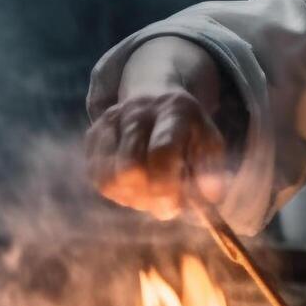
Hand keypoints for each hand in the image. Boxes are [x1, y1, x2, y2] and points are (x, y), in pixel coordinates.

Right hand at [84, 39, 236, 219]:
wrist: (156, 97)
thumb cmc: (188, 130)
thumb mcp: (210, 144)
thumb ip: (213, 171)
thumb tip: (211, 198)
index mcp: (174, 110)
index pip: (162, 150)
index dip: (166, 184)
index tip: (174, 207)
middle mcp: (137, 111)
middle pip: (130, 168)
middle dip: (148, 198)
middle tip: (166, 207)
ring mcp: (111, 121)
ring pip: (109, 178)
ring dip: (132, 199)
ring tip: (152, 195)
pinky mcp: (93, 134)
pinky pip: (97, 178)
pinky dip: (117, 192)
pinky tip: (135, 187)